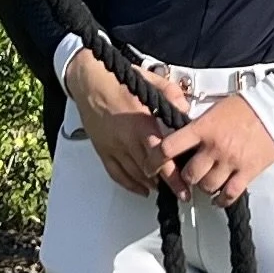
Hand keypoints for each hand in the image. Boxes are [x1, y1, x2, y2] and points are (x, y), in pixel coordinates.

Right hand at [63, 47, 175, 195]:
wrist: (88, 80)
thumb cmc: (117, 79)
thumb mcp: (150, 80)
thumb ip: (171, 95)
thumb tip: (185, 110)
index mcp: (140, 123)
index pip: (161, 156)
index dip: (174, 175)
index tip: (185, 186)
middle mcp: (126, 139)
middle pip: (149, 171)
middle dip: (167, 185)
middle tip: (181, 193)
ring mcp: (113, 146)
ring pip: (134, 175)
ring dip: (151, 184)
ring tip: (166, 189)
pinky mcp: (103, 149)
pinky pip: (116, 173)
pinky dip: (130, 185)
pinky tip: (141, 189)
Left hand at [158, 93, 273, 206]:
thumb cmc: (245, 107)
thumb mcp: (213, 110)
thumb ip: (196, 127)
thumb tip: (181, 139)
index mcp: (202, 128)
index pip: (169, 147)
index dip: (154, 160)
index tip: (150, 167)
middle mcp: (214, 146)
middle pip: (188, 174)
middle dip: (186, 177)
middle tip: (189, 175)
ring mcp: (231, 161)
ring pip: (207, 187)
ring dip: (204, 188)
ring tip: (207, 182)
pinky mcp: (248, 171)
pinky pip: (230, 194)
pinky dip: (222, 200)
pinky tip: (219, 198)